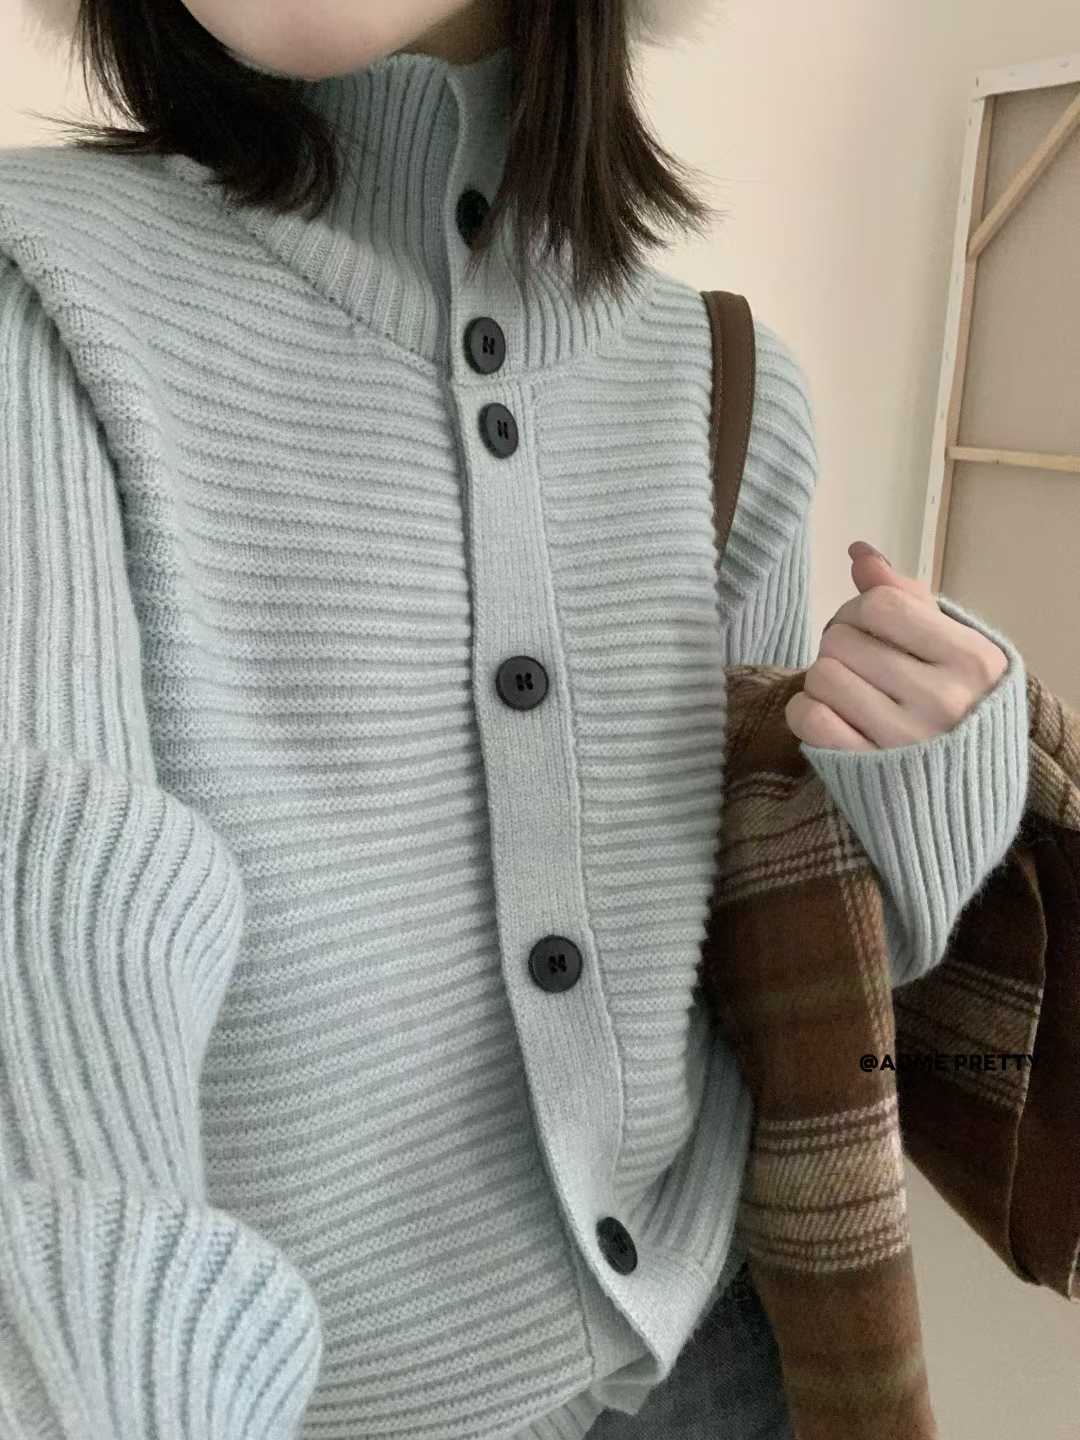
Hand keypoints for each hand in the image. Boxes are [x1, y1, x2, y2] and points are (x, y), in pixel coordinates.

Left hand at [784, 541, 1007, 751]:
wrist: (966, 800)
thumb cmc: (959, 711)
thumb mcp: (954, 649)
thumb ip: (906, 599)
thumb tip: (859, 553)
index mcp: (972, 660)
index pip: (879, 605)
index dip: (859, 610)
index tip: (869, 630)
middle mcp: (943, 700)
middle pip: (841, 638)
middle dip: (840, 645)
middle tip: (859, 666)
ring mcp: (904, 740)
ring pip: (820, 675)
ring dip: (823, 679)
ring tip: (849, 692)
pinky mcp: (867, 773)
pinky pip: (808, 717)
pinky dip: (806, 711)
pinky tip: (830, 716)